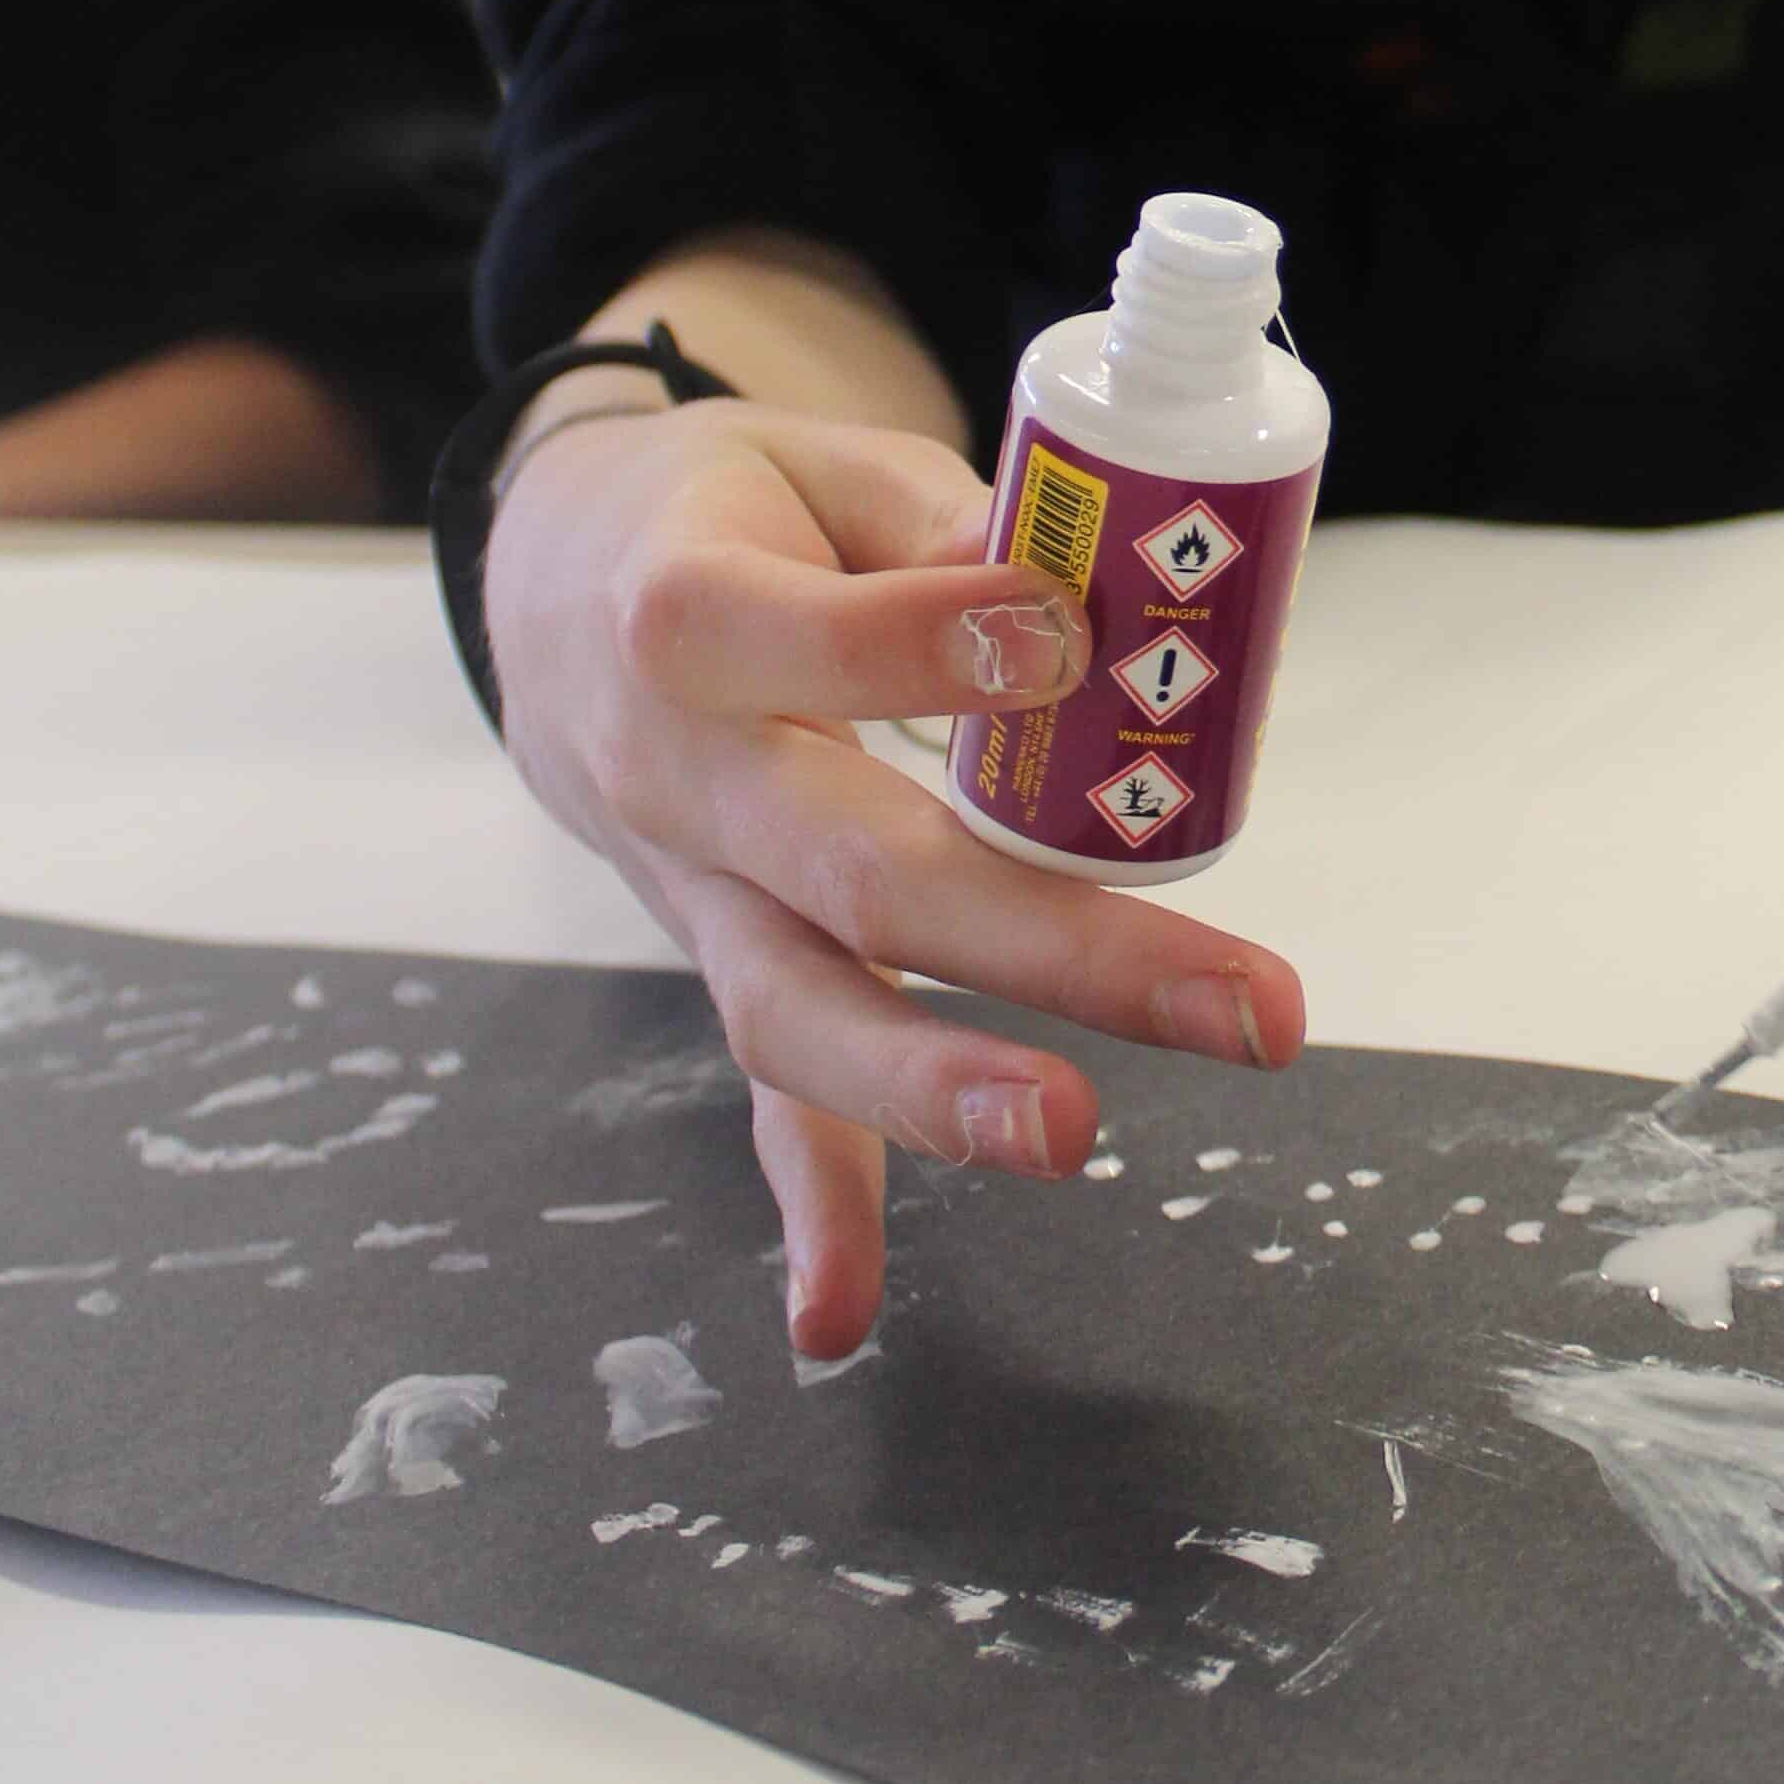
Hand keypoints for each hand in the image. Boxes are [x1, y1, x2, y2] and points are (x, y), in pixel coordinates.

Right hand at [485, 398, 1305, 1354]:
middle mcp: (673, 774)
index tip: (1064, 644)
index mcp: (682, 617)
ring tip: (1074, 1134)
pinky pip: (765, 1100)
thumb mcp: (815, 463)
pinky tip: (837, 1320)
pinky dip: (811, 1209)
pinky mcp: (726, 955)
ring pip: (797, 1008)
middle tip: (1230, 999)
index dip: (917, 642)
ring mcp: (692, 890)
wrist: (553, 589)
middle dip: (1043, 942)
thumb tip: (1088, 610)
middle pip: (846, 868)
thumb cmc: (728, 513)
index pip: (786, 637)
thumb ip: (941, 521)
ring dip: (934, 1089)